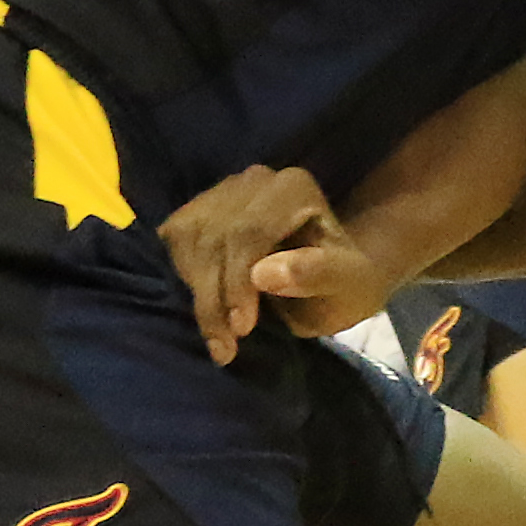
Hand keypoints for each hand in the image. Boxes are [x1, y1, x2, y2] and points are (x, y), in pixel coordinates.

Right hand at [158, 162, 337, 363]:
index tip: (242, 328)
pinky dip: (185, 278)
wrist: (328, 276)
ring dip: (198, 294)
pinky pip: (175, 241)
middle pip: (214, 237)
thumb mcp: (350, 287)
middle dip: (215, 296)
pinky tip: (208, 307)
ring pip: (188, 240)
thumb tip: (265, 274)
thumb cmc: (342, 283)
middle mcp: (254, 181)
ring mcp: (221, 192)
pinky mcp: (199, 210)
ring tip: (219, 337)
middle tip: (227, 344)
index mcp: (293, 188)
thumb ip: (318, 274)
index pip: (249, 231)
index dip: (238, 282)